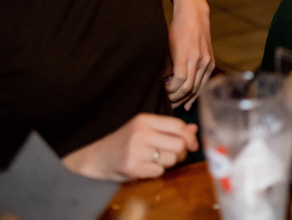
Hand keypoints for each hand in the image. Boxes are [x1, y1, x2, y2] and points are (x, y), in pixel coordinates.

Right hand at [62, 114, 198, 181]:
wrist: (97, 158)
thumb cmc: (125, 141)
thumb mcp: (145, 128)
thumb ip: (169, 128)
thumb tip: (194, 130)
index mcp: (144, 120)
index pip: (178, 126)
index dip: (189, 136)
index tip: (192, 144)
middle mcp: (141, 133)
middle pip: (179, 144)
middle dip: (182, 152)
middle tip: (175, 154)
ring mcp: (136, 151)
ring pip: (171, 159)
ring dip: (169, 162)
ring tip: (157, 160)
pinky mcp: (133, 168)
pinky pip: (160, 171)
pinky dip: (157, 171)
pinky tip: (147, 167)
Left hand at [166, 0, 213, 108]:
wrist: (194, 16)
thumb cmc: (177, 29)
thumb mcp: (167, 46)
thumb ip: (166, 67)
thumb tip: (162, 85)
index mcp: (186, 55)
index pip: (179, 81)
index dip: (169, 91)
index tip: (162, 93)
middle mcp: (199, 59)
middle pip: (188, 87)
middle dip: (176, 98)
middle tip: (166, 104)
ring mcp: (207, 61)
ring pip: (197, 88)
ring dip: (185, 98)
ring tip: (174, 105)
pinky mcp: (211, 62)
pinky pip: (203, 83)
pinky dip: (195, 94)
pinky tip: (188, 103)